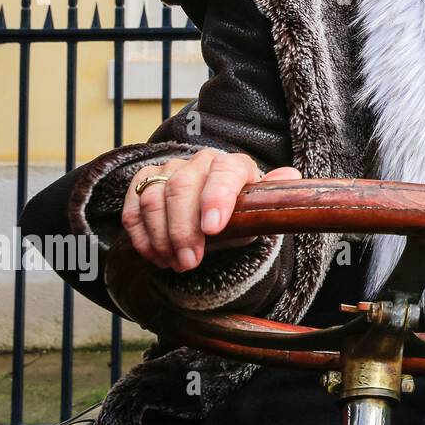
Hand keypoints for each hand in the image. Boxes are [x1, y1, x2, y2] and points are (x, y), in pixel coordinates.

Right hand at [121, 149, 301, 271]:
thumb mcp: (260, 212)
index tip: (212, 229)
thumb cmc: (240, 213)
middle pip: (182, 188)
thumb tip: (290, 176)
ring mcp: (170, 169)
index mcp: (234, 165)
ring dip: (161, 236)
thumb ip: (271, 197)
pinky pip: (134, 206)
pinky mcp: (145, 181)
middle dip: (183, 230)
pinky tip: (155, 256)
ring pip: (154, 198)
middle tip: (189, 262)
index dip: (216, 199)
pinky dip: (141, 235)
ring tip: (175, 264)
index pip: (225, 174)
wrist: (217, 213)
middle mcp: (201, 161)